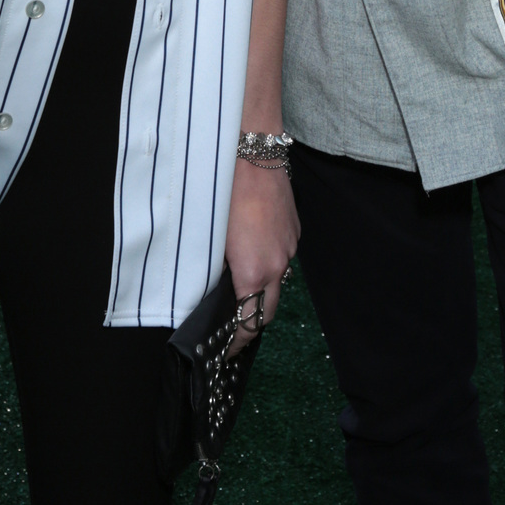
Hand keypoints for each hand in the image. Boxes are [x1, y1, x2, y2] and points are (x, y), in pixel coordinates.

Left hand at [224, 158, 299, 357]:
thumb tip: (214, 289)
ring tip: (240, 285)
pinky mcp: (294, 230)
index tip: (226, 349)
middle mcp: (278, 265)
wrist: (252, 155)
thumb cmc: (224, 195)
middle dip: (252, 323)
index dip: (237, 341)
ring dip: (261, 289)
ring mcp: (289, 247)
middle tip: (233, 329)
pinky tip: (252, 248)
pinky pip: (282, 256)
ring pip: (277, 281)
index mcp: (255, 272)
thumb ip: (215, 271)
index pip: (250, 322)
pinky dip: (269, 262)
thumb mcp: (210, 239)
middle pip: (269, 310)